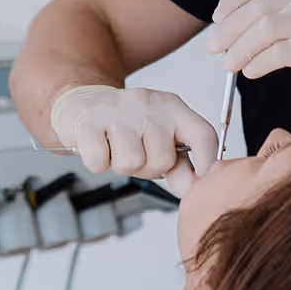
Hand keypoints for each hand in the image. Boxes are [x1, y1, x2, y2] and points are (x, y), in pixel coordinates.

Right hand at [49, 84, 219, 193]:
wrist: (82, 102)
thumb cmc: (126, 125)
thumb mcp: (159, 137)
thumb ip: (180, 164)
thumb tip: (191, 187)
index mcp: (172, 107)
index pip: (203, 134)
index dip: (208, 162)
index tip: (204, 184)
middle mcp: (148, 104)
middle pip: (163, 160)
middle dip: (148, 169)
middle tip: (136, 154)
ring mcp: (117, 110)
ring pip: (131, 163)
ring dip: (122, 166)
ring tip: (116, 149)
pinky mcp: (89, 121)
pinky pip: (100, 162)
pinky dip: (98, 163)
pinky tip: (99, 147)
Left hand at [205, 0, 290, 116]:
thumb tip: (250, 23)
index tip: (218, 16)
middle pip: (258, 6)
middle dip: (228, 29)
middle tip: (213, 47)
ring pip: (264, 28)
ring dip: (239, 48)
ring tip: (228, 64)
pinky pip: (280, 53)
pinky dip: (259, 63)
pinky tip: (252, 72)